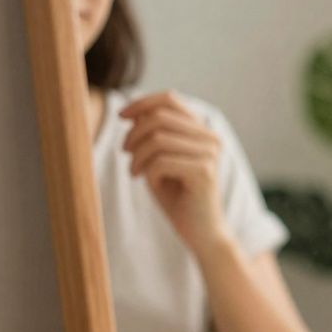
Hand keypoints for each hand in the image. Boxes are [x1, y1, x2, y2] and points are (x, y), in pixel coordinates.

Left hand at [120, 91, 229, 253]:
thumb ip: (152, 135)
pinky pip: (161, 161)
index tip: (121, 117)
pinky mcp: (203, 172)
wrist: (201, 231)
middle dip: (134, 134)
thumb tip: (133, 112)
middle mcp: (210, 138)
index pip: (170, 99)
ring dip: (137, 156)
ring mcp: (209, 154)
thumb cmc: (178, 196)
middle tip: (126, 154)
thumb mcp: (160, 159)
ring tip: (134, 172)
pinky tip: (151, 184)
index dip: (141, 103)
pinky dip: (148, 172)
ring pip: (158, 139)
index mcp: (202, 131)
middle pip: (160, 117)